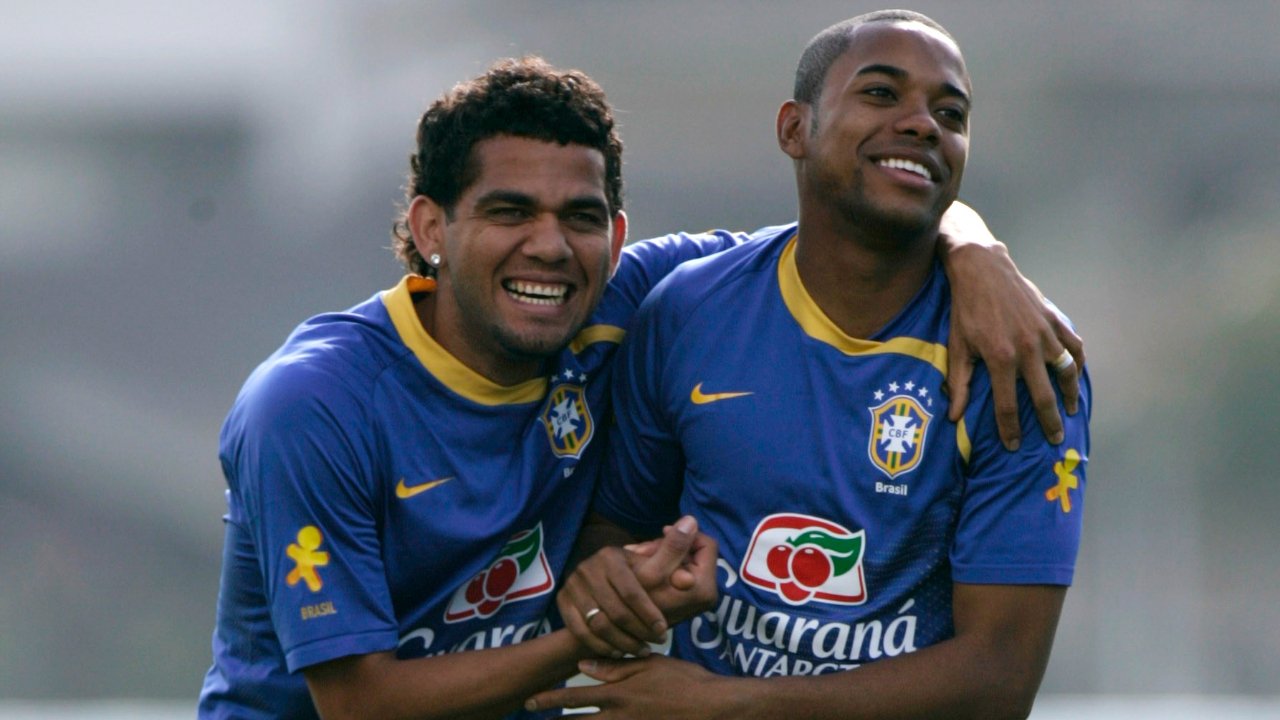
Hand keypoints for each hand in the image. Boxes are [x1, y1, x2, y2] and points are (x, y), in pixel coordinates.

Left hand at [526, 655, 724, 718]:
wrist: (713, 707)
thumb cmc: (684, 680)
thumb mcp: (649, 665)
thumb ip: (615, 667)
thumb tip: (583, 664)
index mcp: (618, 694)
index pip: (575, 697)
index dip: (549, 700)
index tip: (529, 702)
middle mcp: (618, 717)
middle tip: (531, 719)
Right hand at [557, 516, 718, 657]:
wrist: (596, 575)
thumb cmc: (632, 572)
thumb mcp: (650, 564)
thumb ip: (673, 567)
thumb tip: (690, 580)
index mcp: (611, 555)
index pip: (633, 592)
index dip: (650, 615)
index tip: (663, 631)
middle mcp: (587, 568)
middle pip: (616, 612)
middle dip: (639, 632)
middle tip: (654, 644)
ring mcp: (572, 585)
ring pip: (598, 625)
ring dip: (622, 643)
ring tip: (640, 650)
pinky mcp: (562, 601)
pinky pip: (581, 632)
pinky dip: (601, 646)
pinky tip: (618, 652)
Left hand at [939, 201, 1083, 449]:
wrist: (982, 269)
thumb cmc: (965, 309)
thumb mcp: (957, 346)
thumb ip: (959, 383)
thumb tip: (954, 416)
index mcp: (1000, 358)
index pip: (1008, 406)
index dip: (1011, 429)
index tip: (1014, 446)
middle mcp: (1027, 349)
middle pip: (1043, 396)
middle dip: (1049, 422)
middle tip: (1055, 440)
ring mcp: (1044, 334)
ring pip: (1066, 372)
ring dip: (1070, 395)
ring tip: (1071, 411)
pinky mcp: (1053, 319)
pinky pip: (1074, 346)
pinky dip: (1078, 362)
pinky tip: (1076, 374)